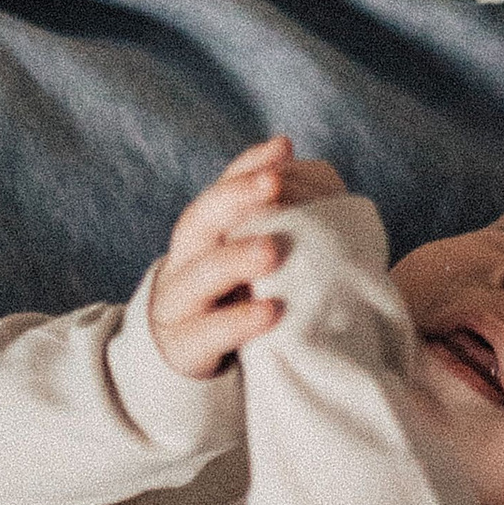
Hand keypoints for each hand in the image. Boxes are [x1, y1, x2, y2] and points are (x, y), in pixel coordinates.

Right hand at [146, 133, 348, 381]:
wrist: (188, 355)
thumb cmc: (234, 296)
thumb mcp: (250, 255)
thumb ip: (278, 222)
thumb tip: (323, 176)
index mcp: (202, 232)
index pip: (222, 189)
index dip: (247, 168)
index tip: (284, 149)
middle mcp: (184, 259)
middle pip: (199, 220)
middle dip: (236, 198)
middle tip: (276, 183)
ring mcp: (180, 303)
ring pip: (199, 274)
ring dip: (235, 258)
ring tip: (272, 250)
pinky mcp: (185, 346)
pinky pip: (207, 333)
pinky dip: (239, 322)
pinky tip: (272, 311)